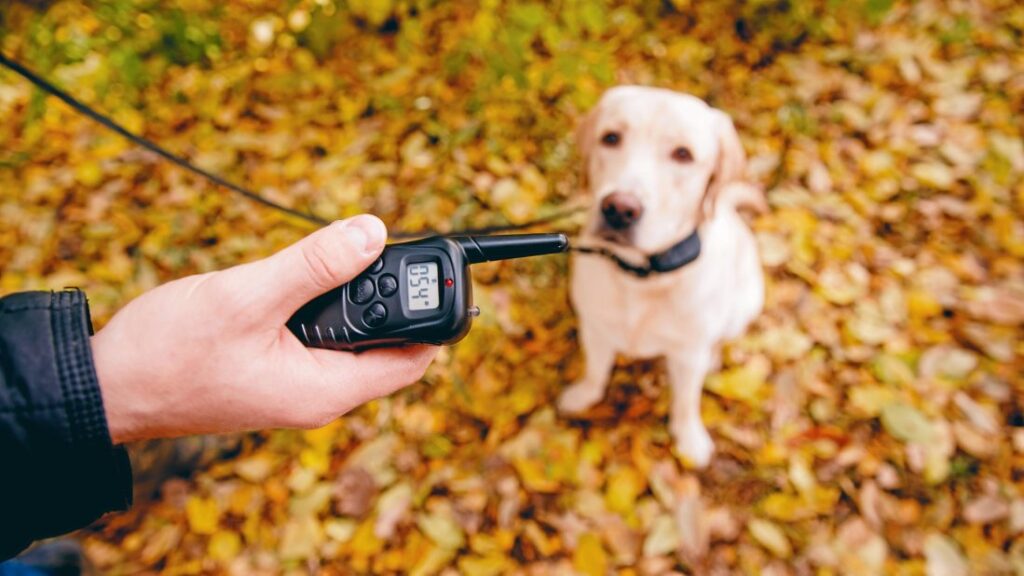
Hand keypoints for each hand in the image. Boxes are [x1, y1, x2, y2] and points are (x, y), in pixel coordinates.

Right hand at [91, 215, 437, 442]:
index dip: (432, 315)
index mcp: (325, 390)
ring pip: (350, 337)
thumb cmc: (168, 353)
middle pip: (387, 345)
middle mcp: (318, 395)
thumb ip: (313, 265)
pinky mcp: (273, 372)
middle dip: (384, 296)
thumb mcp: (248, 297)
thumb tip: (373, 231)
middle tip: (365, 249)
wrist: (107, 385)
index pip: (413, 360)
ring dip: (347, 296)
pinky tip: (292, 280)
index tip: (429, 269)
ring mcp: (295, 386)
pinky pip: (316, 337)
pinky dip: (317, 304)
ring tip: (323, 260)